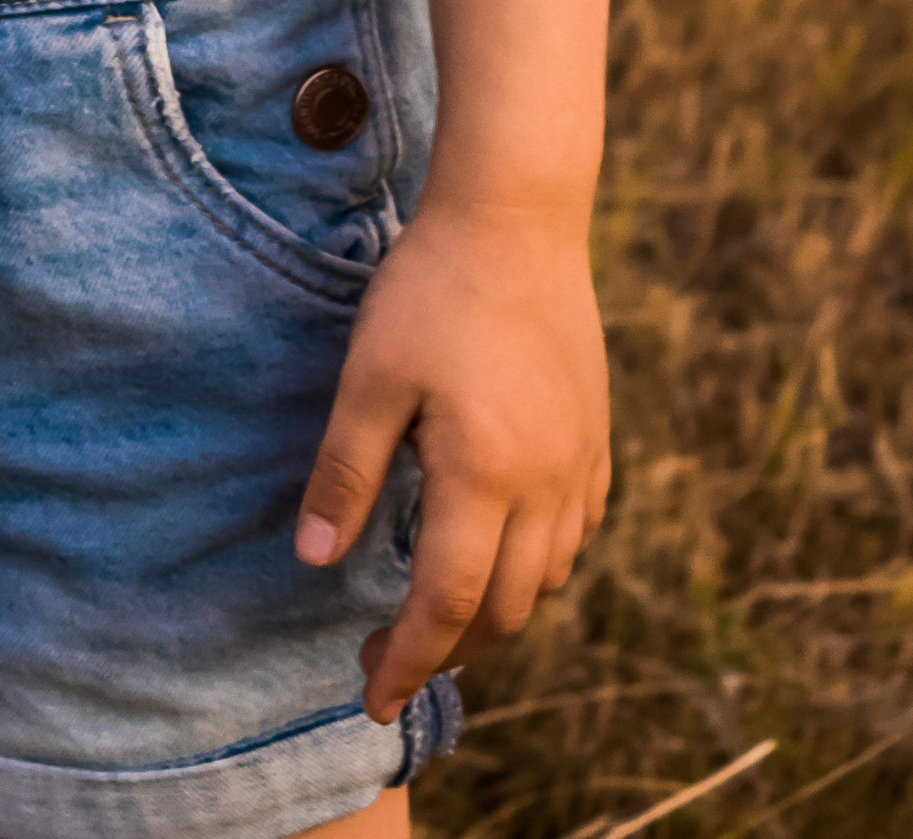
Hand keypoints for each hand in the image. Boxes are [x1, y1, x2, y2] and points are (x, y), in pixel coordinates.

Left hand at [295, 196, 609, 720]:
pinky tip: (504, 546)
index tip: (373, 698)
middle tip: (390, 651)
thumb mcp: (370, 375)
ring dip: (497, 608)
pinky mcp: (597, 434)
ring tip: (440, 603)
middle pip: (506, 609)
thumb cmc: (432, 288)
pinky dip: (541, 562)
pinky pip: (579, 531)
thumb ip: (346, 471)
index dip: (409, 660)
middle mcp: (546, 484)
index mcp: (484, 476)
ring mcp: (581, 461)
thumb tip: (316, 559)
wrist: (518, 214)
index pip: (447, 604)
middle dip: (449, 647)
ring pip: (549, 579)